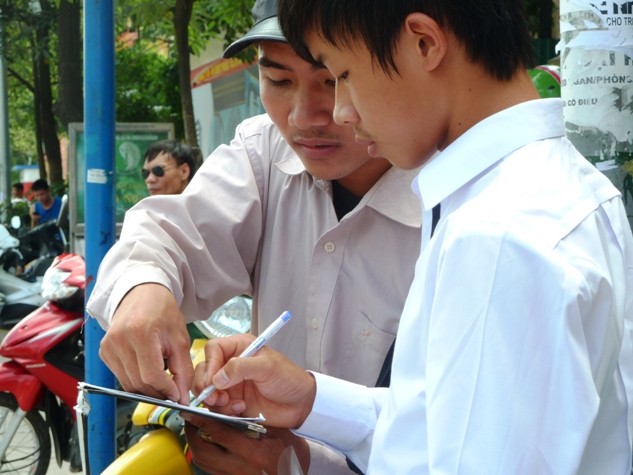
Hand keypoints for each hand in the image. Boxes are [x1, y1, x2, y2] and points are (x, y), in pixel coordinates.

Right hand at [99, 283, 193, 403]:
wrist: (142, 294)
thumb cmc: (163, 313)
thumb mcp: (180, 338)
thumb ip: (183, 370)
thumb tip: (181, 398)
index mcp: (140, 333)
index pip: (151, 376)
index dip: (166, 390)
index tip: (177, 395)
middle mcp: (119, 340)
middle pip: (138, 383)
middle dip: (158, 392)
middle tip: (172, 392)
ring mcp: (108, 346)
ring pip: (128, 384)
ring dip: (147, 389)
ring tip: (162, 381)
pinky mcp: (104, 352)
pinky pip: (120, 377)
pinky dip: (135, 380)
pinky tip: (147, 371)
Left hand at [184, 417, 309, 474]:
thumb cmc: (292, 454)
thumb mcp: (279, 433)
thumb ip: (256, 422)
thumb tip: (228, 409)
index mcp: (254, 452)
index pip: (219, 434)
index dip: (202, 421)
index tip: (192, 411)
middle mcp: (240, 468)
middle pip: (203, 452)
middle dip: (192, 434)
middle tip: (189, 420)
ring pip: (203, 462)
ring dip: (196, 445)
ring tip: (195, 430)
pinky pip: (210, 469)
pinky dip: (204, 455)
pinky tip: (207, 444)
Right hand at [192, 334, 316, 428]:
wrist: (300, 405)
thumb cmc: (288, 378)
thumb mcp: (267, 367)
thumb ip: (241, 368)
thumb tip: (216, 379)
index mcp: (240, 348)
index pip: (213, 349)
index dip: (209, 363)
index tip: (212, 381)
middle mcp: (231, 364)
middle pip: (204, 370)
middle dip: (204, 385)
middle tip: (214, 398)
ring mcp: (230, 384)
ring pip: (207, 390)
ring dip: (214, 400)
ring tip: (231, 404)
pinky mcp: (232, 402)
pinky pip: (216, 407)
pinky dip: (224, 410)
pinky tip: (240, 409)